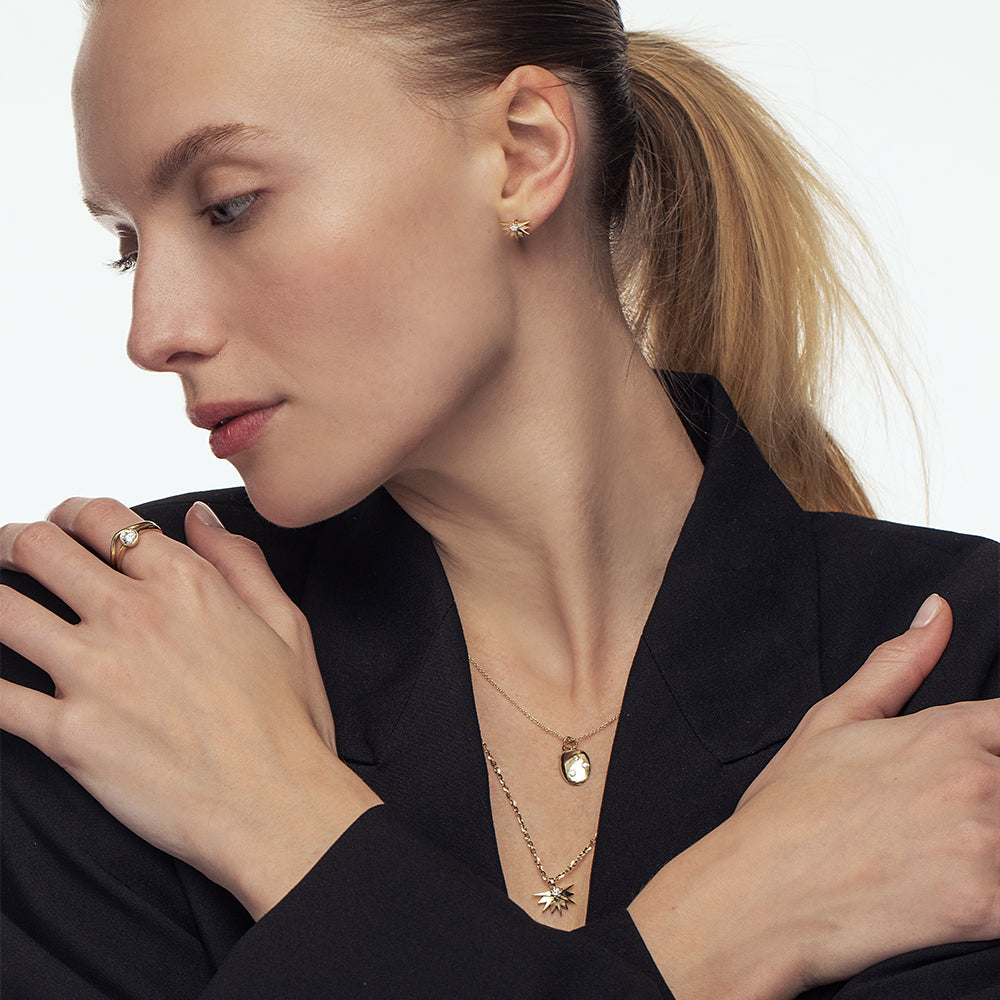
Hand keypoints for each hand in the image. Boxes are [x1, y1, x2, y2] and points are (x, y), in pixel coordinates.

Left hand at [0, 497, 379, 918]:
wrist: (276, 805)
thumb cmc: (286, 722)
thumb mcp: (285, 623)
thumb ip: (240, 560)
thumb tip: (198, 517)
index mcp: (186, 584)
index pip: (102, 518)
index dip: (72, 513)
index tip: (65, 526)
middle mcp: (134, 616)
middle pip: (38, 547)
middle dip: (11, 543)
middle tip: (9, 555)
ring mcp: (95, 673)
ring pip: (1, 611)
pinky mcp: (68, 734)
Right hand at [630, 595, 999, 999]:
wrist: (760, 893)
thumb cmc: (789, 809)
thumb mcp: (832, 721)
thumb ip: (897, 665)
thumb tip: (939, 610)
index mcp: (946, 732)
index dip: (998, 745)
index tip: (975, 770)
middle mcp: (977, 779)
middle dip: (994, 799)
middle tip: (948, 822)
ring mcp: (986, 844)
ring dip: (995, 847)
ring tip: (945, 852)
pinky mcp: (988, 908)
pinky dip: (994, 897)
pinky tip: (960, 896)